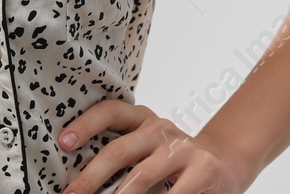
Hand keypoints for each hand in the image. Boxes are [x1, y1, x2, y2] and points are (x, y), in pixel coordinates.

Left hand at [56, 99, 259, 193]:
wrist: (226, 160)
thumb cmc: (174, 158)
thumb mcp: (147, 146)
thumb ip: (122, 151)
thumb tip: (79, 177)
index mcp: (141, 119)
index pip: (109, 111)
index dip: (85, 124)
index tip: (63, 142)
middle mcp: (159, 128)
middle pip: (118, 149)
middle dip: (90, 177)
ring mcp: (181, 148)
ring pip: (141, 175)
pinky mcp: (202, 170)